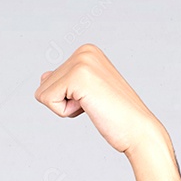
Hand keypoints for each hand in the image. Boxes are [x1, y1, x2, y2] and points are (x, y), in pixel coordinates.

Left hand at [34, 44, 166, 156]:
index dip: (66, 98)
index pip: (49, 79)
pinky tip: (89, 107)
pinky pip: (47, 99)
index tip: (92, 98)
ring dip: (65, 107)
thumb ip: (63, 82)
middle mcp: (84, 51)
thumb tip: (43, 76)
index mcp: (86, 51)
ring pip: (43, 93)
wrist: (137, 129)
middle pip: (43, 85)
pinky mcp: (78, 76)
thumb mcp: (84, 92)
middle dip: (64, 102)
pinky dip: (64, 111)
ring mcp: (81, 61)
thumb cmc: (114, 114)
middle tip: (94, 103)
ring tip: (93, 104)